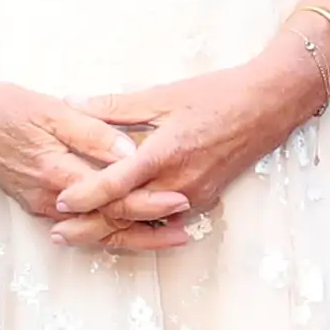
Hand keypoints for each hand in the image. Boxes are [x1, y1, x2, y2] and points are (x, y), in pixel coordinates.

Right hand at [0, 79, 172, 233]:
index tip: (181, 200)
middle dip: (150, 231)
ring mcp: (44, 205)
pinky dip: (109, 228)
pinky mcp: (39, 203)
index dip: (150, 201)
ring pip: (95, 230)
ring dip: (133, 235)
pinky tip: (133, 226)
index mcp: (58, 174)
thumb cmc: (2, 109)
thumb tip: (129, 149)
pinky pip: (81, 224)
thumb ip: (91, 131)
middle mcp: (52, 199)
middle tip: (188, 231)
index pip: (113, 198)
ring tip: (171, 236)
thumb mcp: (50, 111)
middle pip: (109, 224)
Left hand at [44, 46, 329, 248]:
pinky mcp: (205, 198)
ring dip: (114, 230)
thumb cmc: (218, 94)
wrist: (270, 105)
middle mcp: (179, 181)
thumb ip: (116, 106)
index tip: (60, 203)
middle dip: (90, 226)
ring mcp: (194, 194)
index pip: (116, 184)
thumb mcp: (164, 95)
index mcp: (165, 153)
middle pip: (126, 214)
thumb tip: (74, 103)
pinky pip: (166, 219)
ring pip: (146, 222)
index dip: (86, 196)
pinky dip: (141, 226)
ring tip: (83, 234)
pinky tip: (123, 227)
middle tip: (58, 233)